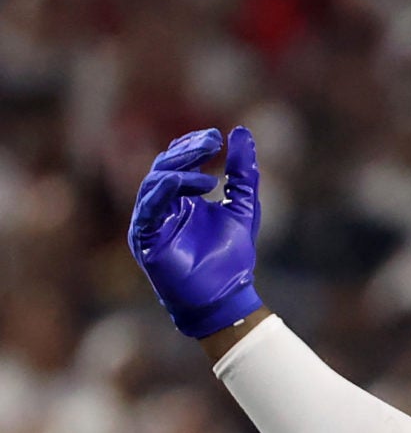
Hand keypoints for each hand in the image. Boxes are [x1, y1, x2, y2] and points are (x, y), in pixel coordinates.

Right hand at [128, 126, 264, 338]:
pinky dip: (165, 190)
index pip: (178, 162)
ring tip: (208, 169)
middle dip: (187, 152)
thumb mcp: (242, 208)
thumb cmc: (231, 259)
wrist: (225, 299)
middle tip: (211, 142)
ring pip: (154, 183)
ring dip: (179, 169)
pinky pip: (148, 208)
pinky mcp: (144, 238)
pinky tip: (187, 182)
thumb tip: (242, 132)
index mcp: (180, 199)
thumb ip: (243, 173)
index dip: (193, 146)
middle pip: (164, 167)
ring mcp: (150, 222)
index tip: (216, 137)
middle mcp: (161, 207)